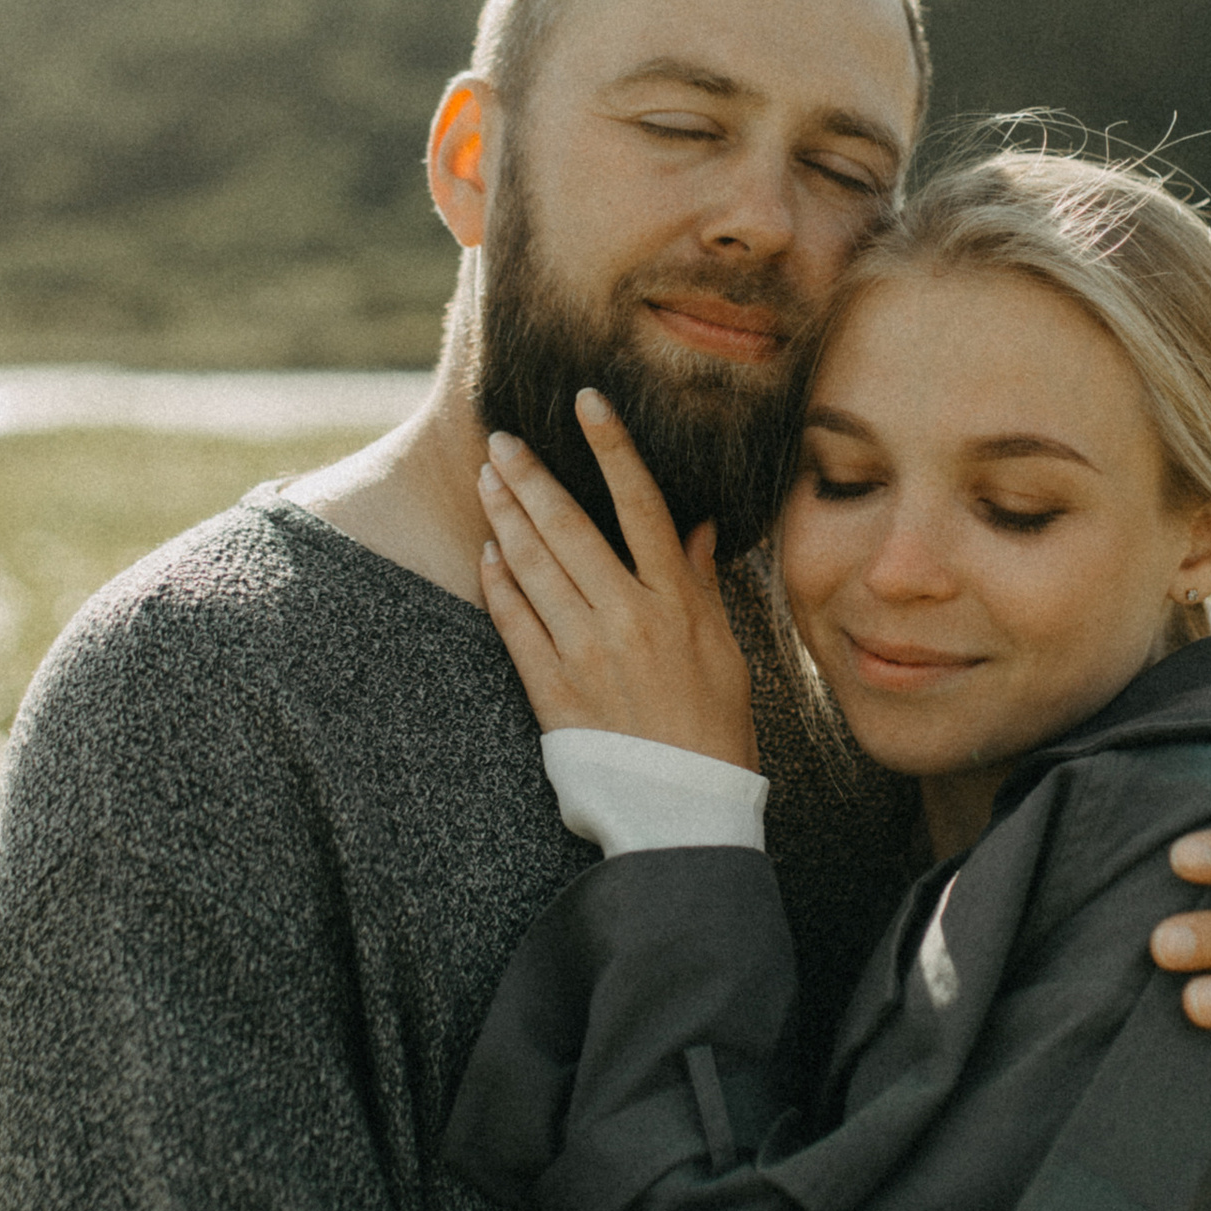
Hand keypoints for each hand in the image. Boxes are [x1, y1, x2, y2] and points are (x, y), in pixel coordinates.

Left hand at [477, 396, 757, 767]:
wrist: (681, 810)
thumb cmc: (713, 729)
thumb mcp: (724, 651)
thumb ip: (700, 584)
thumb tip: (696, 527)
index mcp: (677, 602)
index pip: (643, 503)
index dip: (613, 446)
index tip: (589, 400)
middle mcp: (629, 617)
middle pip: (569, 526)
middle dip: (530, 475)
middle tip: (501, 439)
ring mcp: (585, 651)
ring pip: (532, 565)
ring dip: (505, 516)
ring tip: (487, 481)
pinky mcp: (552, 689)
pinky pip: (514, 622)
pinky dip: (497, 582)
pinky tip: (486, 554)